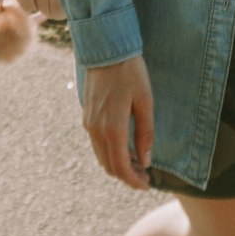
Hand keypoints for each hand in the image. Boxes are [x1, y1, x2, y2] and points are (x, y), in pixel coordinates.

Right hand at [82, 55, 153, 189]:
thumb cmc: (130, 73)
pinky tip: (125, 148)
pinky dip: (110, 153)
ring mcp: (89, 123)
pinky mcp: (87, 116)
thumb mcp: (145, 101)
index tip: (147, 185)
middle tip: (146, 177)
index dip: (133, 181)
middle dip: (127, 176)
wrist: (105, 49)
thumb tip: (146, 160)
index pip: (120, 167)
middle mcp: (96, 130)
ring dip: (118, 165)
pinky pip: (97, 144)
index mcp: (112, 128)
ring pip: (102, 156)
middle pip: (109, 166)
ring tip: (138, 164)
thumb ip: (146, 133)